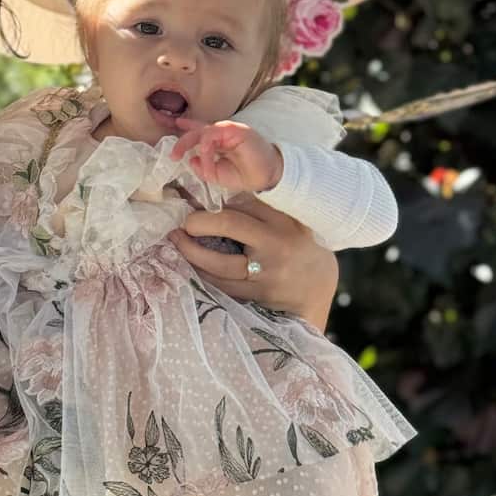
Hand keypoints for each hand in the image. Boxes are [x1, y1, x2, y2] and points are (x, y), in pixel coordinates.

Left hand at [169, 121, 283, 192]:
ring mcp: (230, 131)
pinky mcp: (236, 130)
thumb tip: (190, 161)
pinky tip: (206, 155)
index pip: (201, 131)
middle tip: (173, 155)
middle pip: (198, 131)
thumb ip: (203, 168)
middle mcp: (223, 134)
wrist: (266, 177)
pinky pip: (214, 135)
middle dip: (183, 141)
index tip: (177, 123)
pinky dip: (206, 147)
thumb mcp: (218, 175)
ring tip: (190, 161)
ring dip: (193, 146)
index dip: (189, 126)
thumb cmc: (245, 175)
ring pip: (204, 131)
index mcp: (219, 142)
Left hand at [171, 194, 338, 327]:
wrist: (317, 287)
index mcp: (283, 221)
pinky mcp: (258, 296)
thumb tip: (218, 199)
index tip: (196, 204)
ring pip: (220, 263)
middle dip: (199, 222)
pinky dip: (203, 275)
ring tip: (178, 242)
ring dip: (193, 252)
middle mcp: (276, 245)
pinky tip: (192, 266)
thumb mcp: (288, 222)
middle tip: (183, 223)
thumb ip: (260, 210)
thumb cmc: (298, 247)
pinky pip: (223, 286)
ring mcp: (266, 273)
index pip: (244, 204)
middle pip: (229, 225)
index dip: (215, 204)